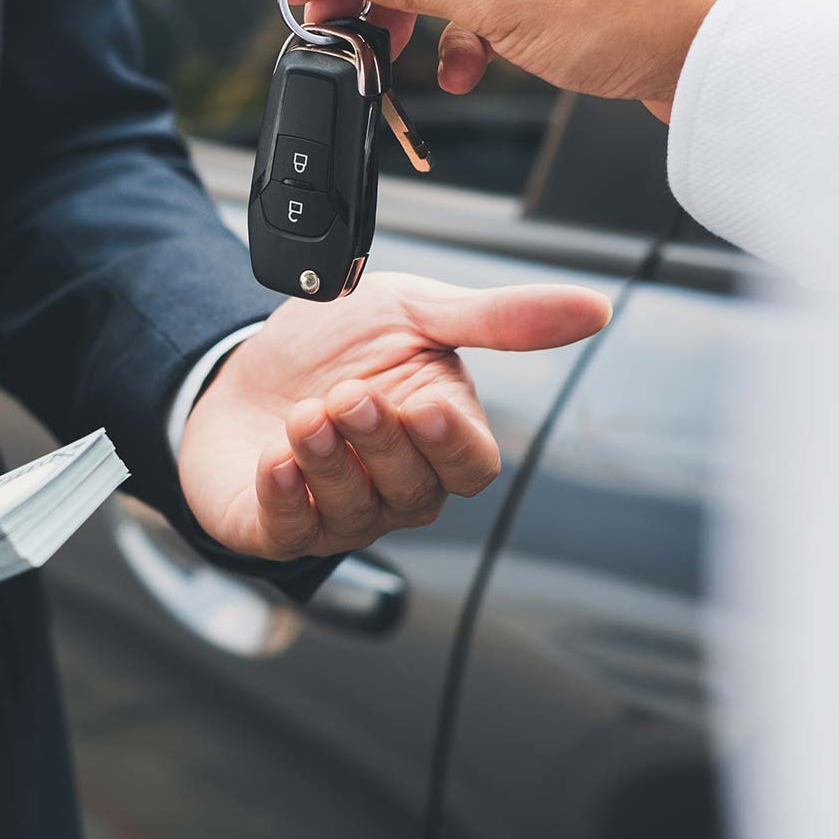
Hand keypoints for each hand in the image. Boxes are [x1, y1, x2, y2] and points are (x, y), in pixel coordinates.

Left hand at [179, 272, 610, 558]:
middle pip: (413, 491)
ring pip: (353, 512)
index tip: (425, 407)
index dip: (451, 444)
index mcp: (437, 438)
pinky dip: (282, 496)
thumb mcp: (417, 311)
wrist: (242, 360)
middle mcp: (395, 487)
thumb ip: (500, 318)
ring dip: (327, 463)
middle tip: (348, 394)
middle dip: (379, 444)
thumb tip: (596, 308)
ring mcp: (337, 513)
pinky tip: (274, 460)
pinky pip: (288, 530)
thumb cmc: (338, 344)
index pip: (470, 466)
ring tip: (304, 415)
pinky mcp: (275, 526)